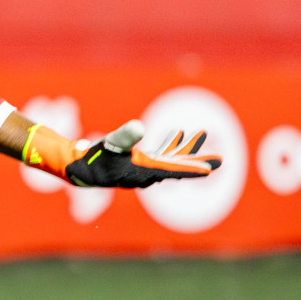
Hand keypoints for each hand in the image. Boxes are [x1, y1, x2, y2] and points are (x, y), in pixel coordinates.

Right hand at [24, 119, 220, 188]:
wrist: (79, 169)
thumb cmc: (94, 158)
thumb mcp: (109, 144)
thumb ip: (125, 136)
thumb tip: (140, 126)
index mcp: (144, 171)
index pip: (173, 171)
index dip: (192, 168)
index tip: (211, 168)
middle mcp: (148, 173)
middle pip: (178, 167)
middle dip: (198, 161)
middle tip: (220, 160)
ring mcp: (145, 169)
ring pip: (171, 160)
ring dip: (186, 150)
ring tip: (202, 134)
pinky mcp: (139, 163)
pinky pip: (161, 156)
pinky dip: (170, 146)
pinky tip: (177, 134)